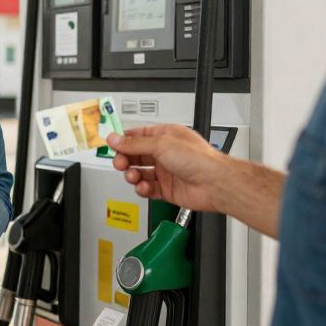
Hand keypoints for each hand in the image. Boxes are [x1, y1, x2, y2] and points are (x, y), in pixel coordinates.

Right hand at [107, 124, 229, 212]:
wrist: (214, 184)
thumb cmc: (199, 159)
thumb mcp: (161, 145)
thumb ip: (134, 144)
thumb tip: (115, 138)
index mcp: (166, 136)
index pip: (138, 136)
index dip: (123, 140)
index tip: (111, 145)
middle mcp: (166, 153)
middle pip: (136, 155)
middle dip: (125, 159)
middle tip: (120, 163)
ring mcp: (166, 171)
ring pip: (140, 173)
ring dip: (133, 175)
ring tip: (134, 177)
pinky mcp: (167, 189)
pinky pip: (148, 189)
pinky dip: (143, 189)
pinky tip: (144, 187)